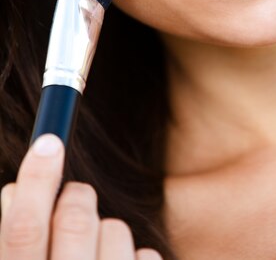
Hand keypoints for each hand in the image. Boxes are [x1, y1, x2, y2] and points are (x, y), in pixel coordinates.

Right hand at [0, 134, 161, 259]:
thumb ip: (18, 241)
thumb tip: (14, 189)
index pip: (24, 229)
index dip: (35, 180)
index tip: (49, 142)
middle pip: (75, 219)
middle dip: (77, 197)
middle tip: (76, 201)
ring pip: (115, 229)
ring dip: (107, 231)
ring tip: (96, 254)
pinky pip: (145, 254)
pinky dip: (132, 256)